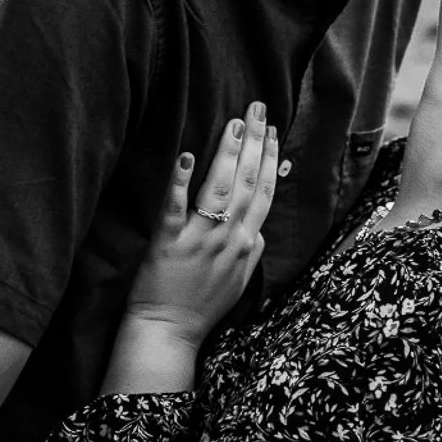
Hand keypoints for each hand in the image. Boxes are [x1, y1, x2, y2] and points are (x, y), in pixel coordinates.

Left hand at [123, 102, 278, 347]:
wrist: (171, 332)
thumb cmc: (203, 307)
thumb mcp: (240, 281)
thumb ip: (253, 251)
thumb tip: (260, 227)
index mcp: (247, 244)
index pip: (264, 193)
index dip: (270, 159)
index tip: (272, 130)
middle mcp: (229, 238)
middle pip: (248, 183)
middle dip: (255, 143)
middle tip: (256, 109)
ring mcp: (200, 240)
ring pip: (220, 189)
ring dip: (229, 153)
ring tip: (233, 124)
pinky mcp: (169, 243)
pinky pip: (176, 207)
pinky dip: (181, 181)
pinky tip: (187, 156)